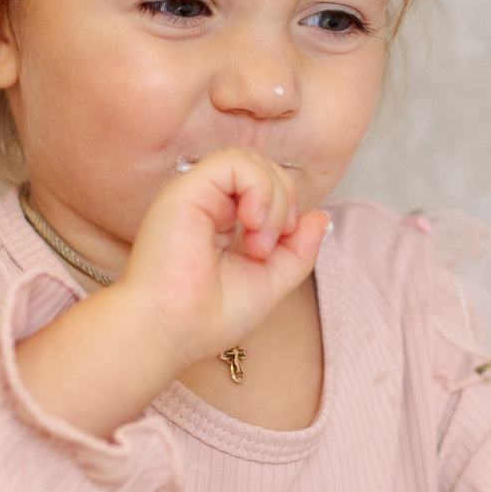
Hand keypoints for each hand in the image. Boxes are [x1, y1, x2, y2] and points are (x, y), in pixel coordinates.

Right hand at [10, 151, 327, 438]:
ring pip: (252, 161)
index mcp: (223, 222)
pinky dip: (258, 188)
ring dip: (273, 198)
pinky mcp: (187, 188)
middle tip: (267, 248)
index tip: (277, 250)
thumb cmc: (209, 316)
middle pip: (265, 170)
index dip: (286, 211)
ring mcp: (197, 194)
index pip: (267, 191)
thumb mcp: (270, 281)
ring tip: (259, 240)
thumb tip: (320, 217)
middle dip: (284, 203)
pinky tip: (251, 223)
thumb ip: (298, 250)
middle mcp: (208, 203)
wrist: (170, 330)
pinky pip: (235, 162)